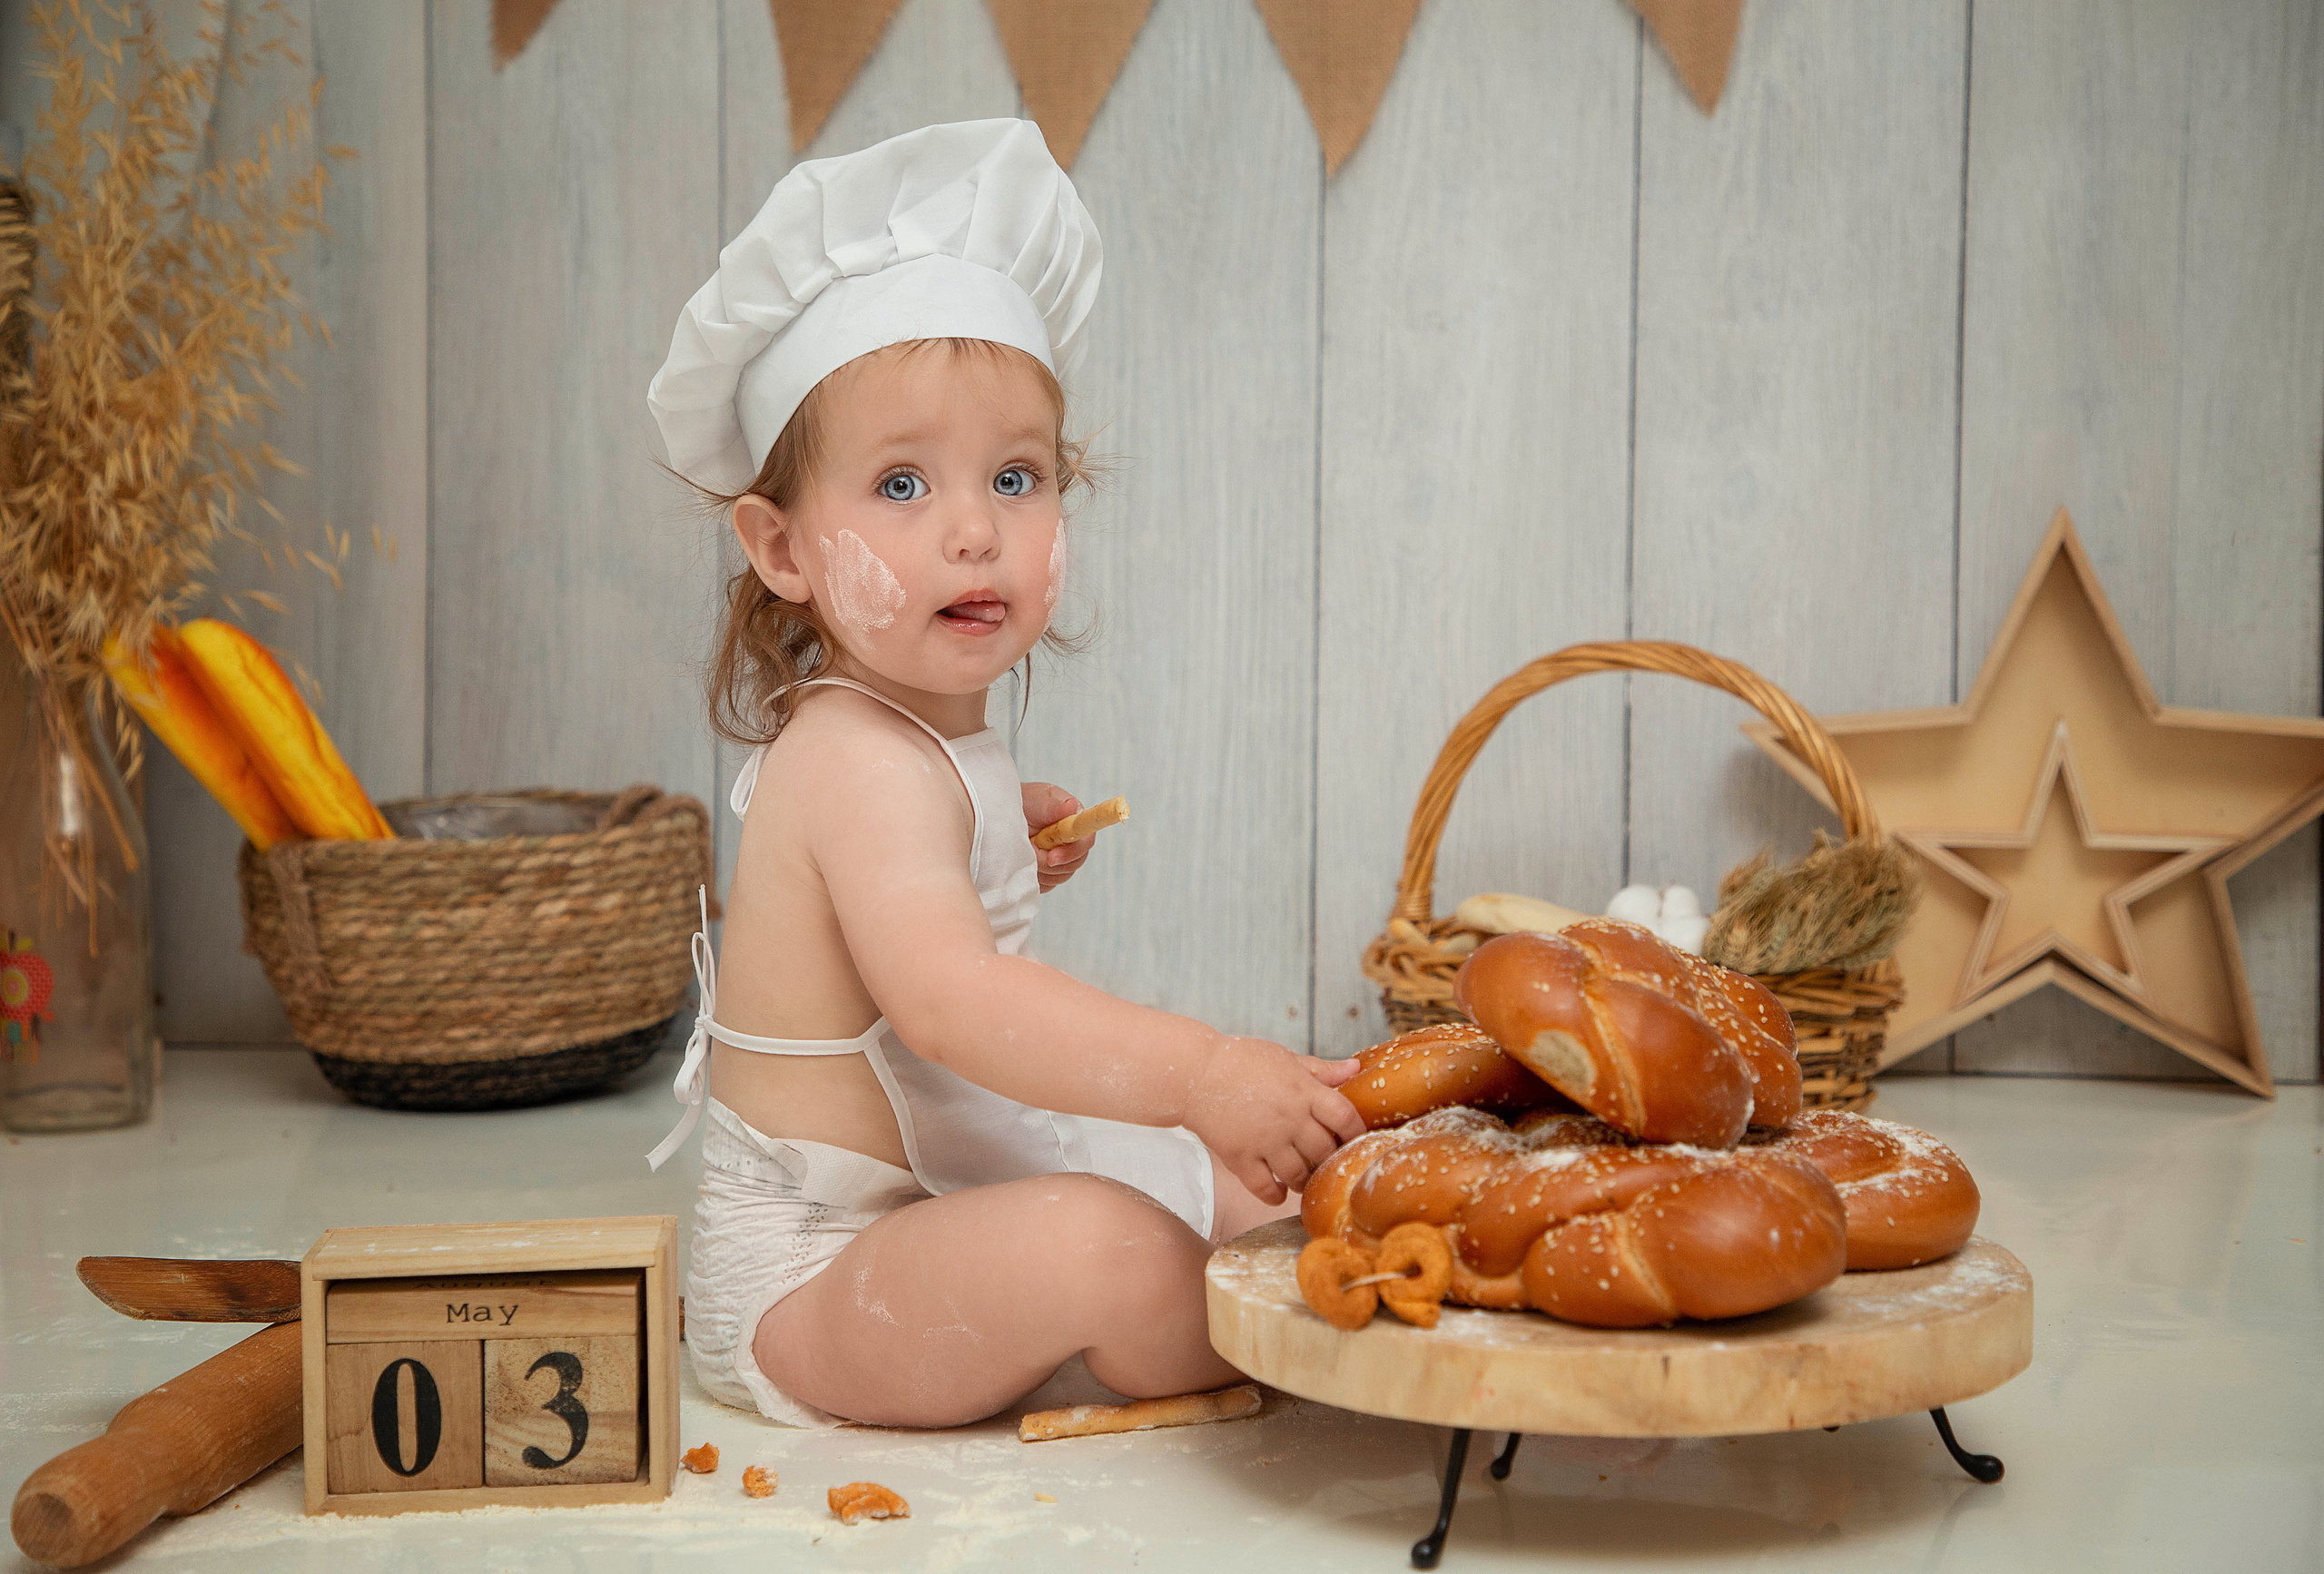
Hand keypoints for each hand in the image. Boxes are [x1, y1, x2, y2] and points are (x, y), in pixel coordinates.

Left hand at [1022, 781, 1093, 891]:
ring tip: (1025, 850)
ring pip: (1059, 877)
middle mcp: (1072, 842)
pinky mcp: (1049, 872)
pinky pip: (1047, 884)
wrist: (1004, 816)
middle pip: (1073, 864)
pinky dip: (1034, 878)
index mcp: (1075, 822)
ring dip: (1040, 869)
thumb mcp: (1036, 800)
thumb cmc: (1023, 802)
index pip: (1085, 843)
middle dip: (1049, 863)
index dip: (1071, 853)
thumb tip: (1072, 805)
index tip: (1051, 857)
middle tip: (1029, 851)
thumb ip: (1053, 806)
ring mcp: (1061, 859)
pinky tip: (1024, 863)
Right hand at [1183, 1036, 1366, 1205]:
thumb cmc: (1240, 1060)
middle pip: (1324, 1151)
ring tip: (1303, 1179)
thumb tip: (1354, 1068)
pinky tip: (1278, 1192)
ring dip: (1305, 1181)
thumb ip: (1321, 1069)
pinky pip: (1264, 1187)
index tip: (1356, 1139)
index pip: (1345, 1117)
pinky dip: (1275, 1195)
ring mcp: (1265, 1141)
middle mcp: (1289, 1119)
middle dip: (1330, 1160)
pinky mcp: (1241, 1157)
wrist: (1195, 1072)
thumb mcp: (1285, 1057)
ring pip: (1299, 1174)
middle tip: (1326, 1162)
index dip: (1356, 1132)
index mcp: (1304, 1091)